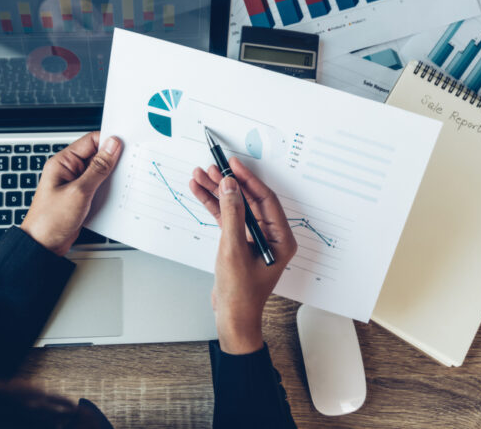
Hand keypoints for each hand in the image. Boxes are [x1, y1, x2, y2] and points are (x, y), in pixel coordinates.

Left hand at [21, 132, 121, 255]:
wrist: (44, 245)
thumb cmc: (50, 220)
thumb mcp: (79, 191)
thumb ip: (98, 168)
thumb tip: (112, 146)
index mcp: (63, 162)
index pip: (90, 141)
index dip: (108, 141)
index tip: (125, 146)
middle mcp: (69, 170)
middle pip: (97, 155)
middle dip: (112, 160)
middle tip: (127, 165)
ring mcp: (75, 183)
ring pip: (100, 171)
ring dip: (111, 176)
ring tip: (121, 182)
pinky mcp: (81, 196)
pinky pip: (99, 186)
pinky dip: (108, 188)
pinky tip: (115, 194)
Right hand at [189, 157, 296, 353]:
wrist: (231, 317)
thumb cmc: (241, 293)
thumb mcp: (234, 250)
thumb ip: (232, 215)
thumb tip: (230, 187)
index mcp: (281, 238)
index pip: (265, 199)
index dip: (248, 179)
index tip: (233, 164)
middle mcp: (270, 235)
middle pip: (249, 199)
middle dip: (229, 183)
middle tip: (212, 167)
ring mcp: (254, 238)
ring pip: (235, 206)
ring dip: (217, 191)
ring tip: (200, 175)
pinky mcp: (239, 242)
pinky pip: (226, 217)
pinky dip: (213, 205)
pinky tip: (199, 191)